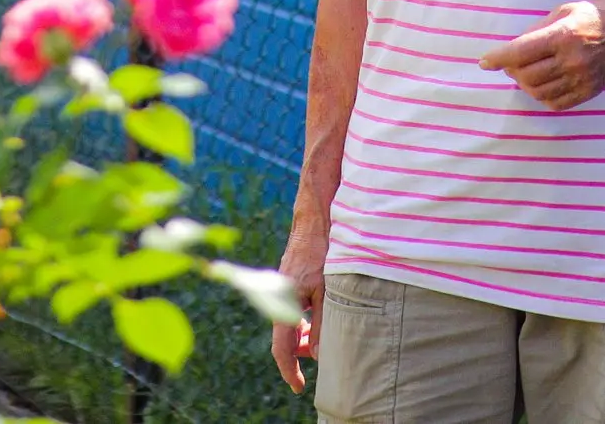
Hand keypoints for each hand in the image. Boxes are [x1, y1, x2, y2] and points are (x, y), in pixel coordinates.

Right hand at [271, 225, 327, 392]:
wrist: (315, 218)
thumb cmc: (322, 251)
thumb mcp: (326, 291)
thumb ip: (322, 323)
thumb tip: (318, 352)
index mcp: (284, 301)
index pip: (282, 347)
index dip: (289, 370)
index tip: (299, 386)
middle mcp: (278, 295)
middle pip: (283, 336)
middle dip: (299, 352)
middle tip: (317, 361)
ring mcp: (282, 286)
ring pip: (288, 322)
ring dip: (302, 335)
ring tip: (320, 338)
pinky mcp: (289, 279)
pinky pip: (291, 307)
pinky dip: (302, 319)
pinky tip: (316, 316)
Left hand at [478, 0, 604, 109]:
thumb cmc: (596, 15)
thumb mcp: (565, 10)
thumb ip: (537, 29)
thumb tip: (513, 47)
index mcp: (564, 35)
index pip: (521, 52)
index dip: (498, 58)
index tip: (484, 62)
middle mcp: (573, 60)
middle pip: (527, 75)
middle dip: (511, 70)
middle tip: (509, 63)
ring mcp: (582, 79)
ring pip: (539, 92)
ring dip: (525, 84)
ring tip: (525, 72)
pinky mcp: (590, 92)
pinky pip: (556, 103)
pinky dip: (542, 96)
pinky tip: (543, 83)